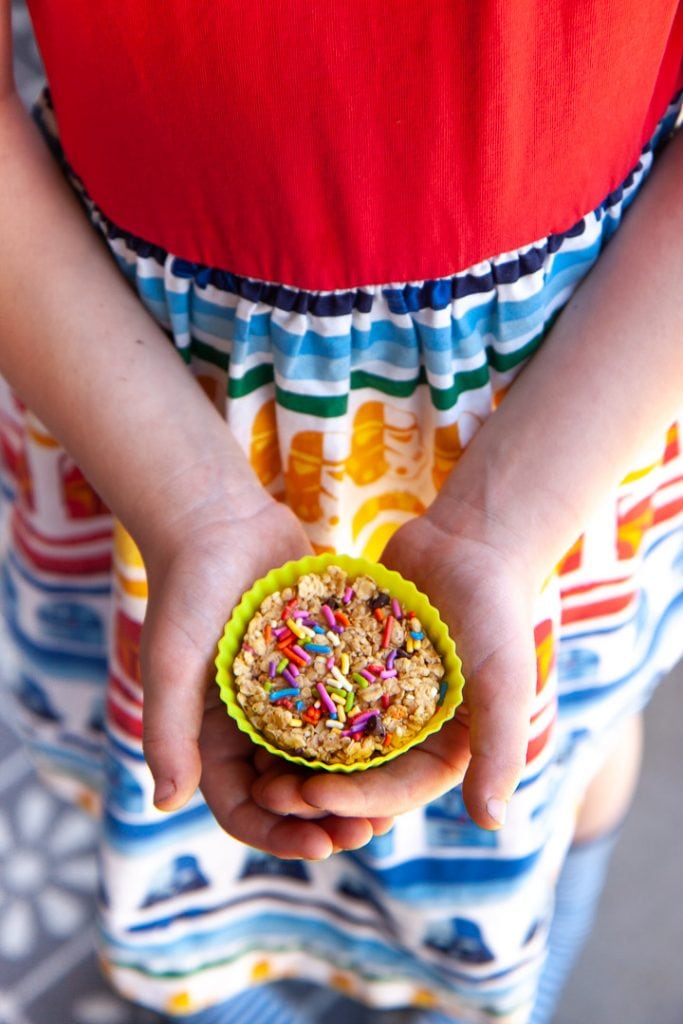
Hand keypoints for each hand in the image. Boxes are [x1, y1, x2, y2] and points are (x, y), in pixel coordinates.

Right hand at [139, 493, 392, 857]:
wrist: (217, 520)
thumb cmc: (186, 590)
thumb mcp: (171, 663)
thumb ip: (167, 730)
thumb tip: (164, 802)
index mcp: (212, 737)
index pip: (242, 807)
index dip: (278, 834)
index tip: (322, 846)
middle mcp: (250, 726)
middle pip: (289, 793)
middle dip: (325, 819)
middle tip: (369, 832)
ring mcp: (286, 697)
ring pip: (323, 758)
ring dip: (353, 785)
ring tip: (393, 803)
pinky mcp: (317, 664)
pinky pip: (345, 708)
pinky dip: (367, 732)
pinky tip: (404, 743)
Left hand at [252, 510, 538, 829]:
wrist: (469, 542)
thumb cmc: (496, 611)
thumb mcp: (504, 681)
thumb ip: (500, 747)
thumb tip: (490, 823)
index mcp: (443, 750)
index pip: (395, 791)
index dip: (355, 800)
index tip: (312, 796)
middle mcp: (406, 735)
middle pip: (354, 778)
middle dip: (313, 792)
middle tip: (268, 795)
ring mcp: (375, 701)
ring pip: (327, 743)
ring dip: (293, 760)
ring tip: (250, 768)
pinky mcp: (351, 668)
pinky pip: (316, 694)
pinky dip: (289, 707)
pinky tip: (250, 712)